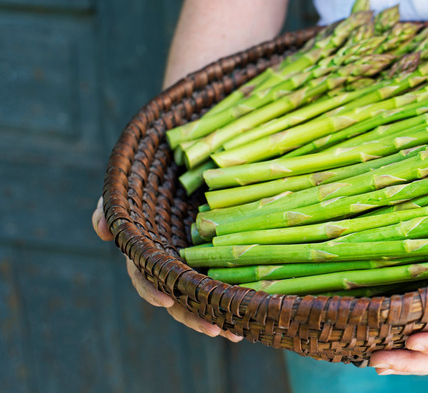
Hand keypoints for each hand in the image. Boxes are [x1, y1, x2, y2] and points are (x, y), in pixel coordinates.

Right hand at [91, 197, 242, 341]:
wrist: (182, 169)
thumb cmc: (149, 182)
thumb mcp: (126, 190)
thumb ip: (108, 207)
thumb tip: (101, 232)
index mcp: (148, 254)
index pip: (144, 278)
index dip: (151, 290)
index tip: (165, 301)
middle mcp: (171, 265)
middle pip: (178, 299)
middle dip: (194, 317)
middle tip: (215, 330)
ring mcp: (195, 265)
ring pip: (203, 298)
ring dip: (218, 317)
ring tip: (237, 333)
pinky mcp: (217, 259)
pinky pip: (225, 283)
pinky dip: (234, 299)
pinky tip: (252, 314)